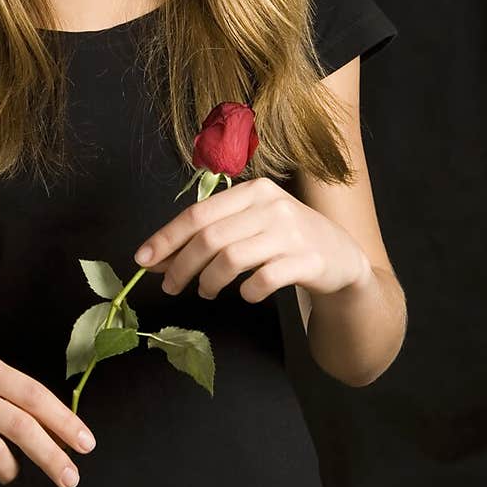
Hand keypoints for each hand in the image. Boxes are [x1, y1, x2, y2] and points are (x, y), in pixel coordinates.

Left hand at [134, 176, 371, 302]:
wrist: (343, 258)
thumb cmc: (286, 240)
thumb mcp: (250, 227)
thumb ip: (208, 236)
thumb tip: (155, 257)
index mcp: (253, 191)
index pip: (198, 213)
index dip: (166, 238)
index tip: (142, 259)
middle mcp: (271, 206)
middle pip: (209, 237)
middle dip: (182, 265)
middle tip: (170, 286)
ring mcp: (291, 232)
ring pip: (230, 259)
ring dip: (209, 281)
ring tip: (206, 292)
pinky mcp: (307, 260)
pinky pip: (263, 279)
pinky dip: (247, 292)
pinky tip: (245, 295)